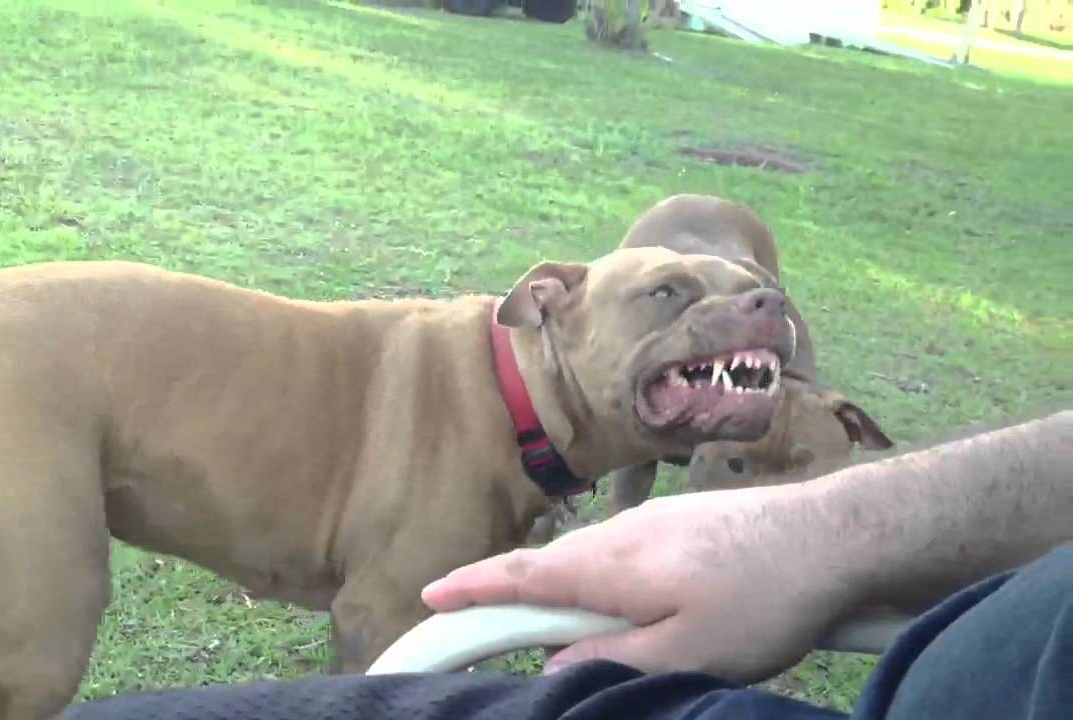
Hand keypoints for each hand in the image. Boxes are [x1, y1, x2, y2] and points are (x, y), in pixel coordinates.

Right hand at [421, 486, 860, 682]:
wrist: (833, 535)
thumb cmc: (763, 599)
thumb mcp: (690, 653)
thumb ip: (614, 660)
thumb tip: (554, 663)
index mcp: (612, 567)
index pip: (521, 576)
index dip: (470, 588)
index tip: (429, 597)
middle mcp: (619, 532)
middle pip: (547, 566)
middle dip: (512, 594)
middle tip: (488, 627)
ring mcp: (649, 519)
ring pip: (584, 558)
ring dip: (562, 589)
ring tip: (573, 627)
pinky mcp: (677, 519)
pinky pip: (615, 549)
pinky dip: (598, 577)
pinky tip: (629, 599)